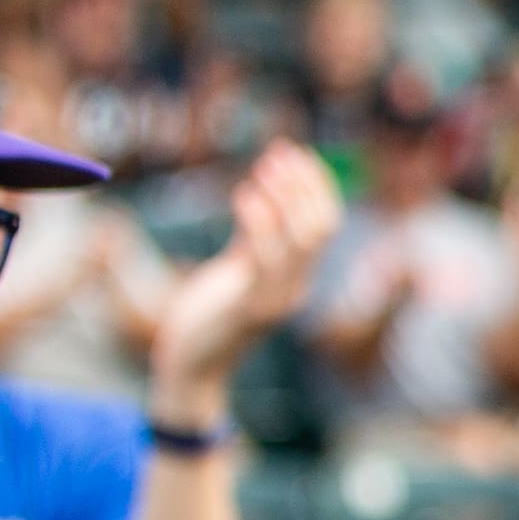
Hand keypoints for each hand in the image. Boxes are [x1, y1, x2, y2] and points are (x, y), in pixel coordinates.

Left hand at [153, 138, 342, 417]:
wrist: (192, 366)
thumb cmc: (209, 316)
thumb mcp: (237, 269)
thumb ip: (255, 238)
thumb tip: (261, 194)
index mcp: (297, 277)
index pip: (326, 223)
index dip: (314, 185)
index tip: (290, 152)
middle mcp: (297, 287)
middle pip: (322, 227)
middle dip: (303, 185)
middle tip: (276, 154)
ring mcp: (279, 298)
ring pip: (303, 239)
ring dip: (285, 197)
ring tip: (261, 169)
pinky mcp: (252, 307)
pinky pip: (266, 257)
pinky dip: (260, 221)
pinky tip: (243, 194)